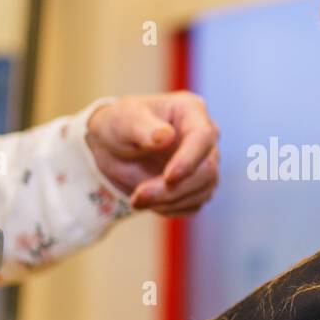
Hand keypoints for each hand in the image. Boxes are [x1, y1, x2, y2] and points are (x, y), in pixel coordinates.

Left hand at [85, 92, 219, 216]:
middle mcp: (204, 137)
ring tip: (136, 199)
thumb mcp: (123, 120)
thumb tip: (166, 137)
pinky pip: (193, 205)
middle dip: (173, 188)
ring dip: (168, 201)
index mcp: (191, 111)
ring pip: (202, 191)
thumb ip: (143, 128)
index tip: (169, 178)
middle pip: (207, 170)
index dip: (189, 160)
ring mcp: (204, 163)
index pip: (203, 136)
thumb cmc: (119, 124)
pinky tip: (147, 201)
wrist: (112, 148)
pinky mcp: (198, 186)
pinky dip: (169, 208)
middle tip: (138, 196)